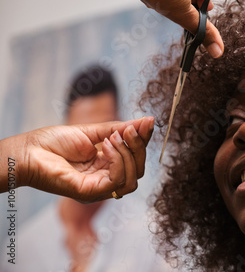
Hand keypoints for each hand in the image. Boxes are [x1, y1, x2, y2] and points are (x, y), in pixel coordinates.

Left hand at [1, 117, 153, 201]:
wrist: (28, 151)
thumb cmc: (53, 142)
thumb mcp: (94, 131)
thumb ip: (120, 128)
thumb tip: (148, 121)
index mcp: (107, 165)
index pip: (136, 157)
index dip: (144, 141)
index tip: (148, 123)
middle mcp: (106, 179)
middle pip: (139, 170)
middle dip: (139, 147)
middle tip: (129, 130)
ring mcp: (99, 188)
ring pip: (132, 179)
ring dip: (128, 155)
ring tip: (112, 138)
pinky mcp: (90, 193)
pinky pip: (116, 181)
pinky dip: (117, 161)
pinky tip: (104, 147)